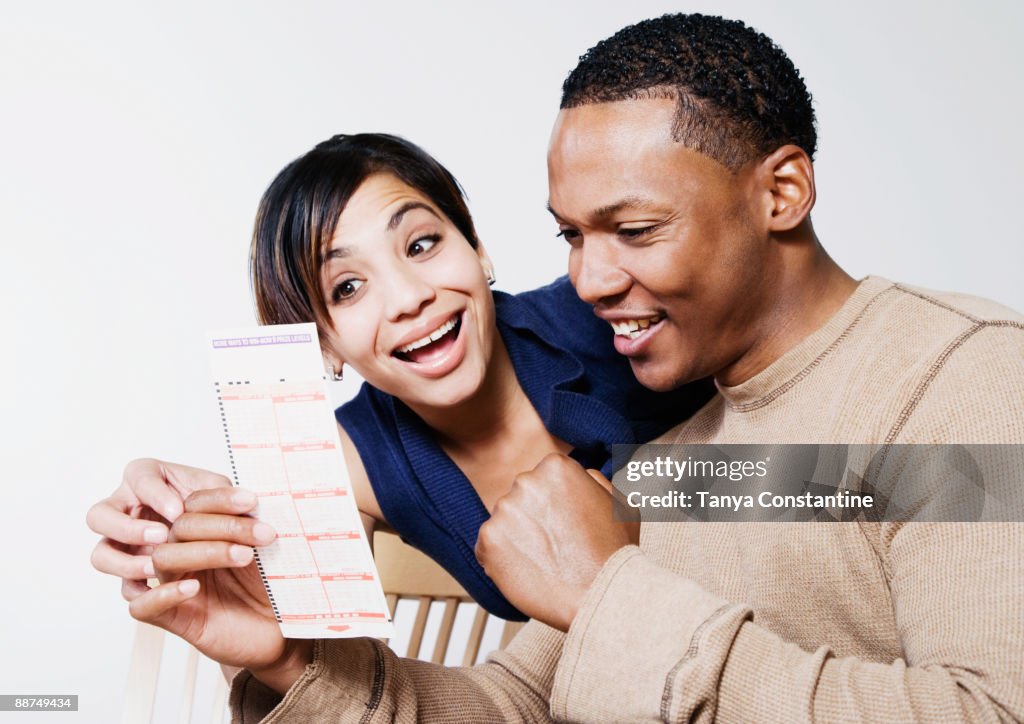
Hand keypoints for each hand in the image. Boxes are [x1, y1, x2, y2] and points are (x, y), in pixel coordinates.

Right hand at [87, 459, 230, 598]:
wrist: (262, 580)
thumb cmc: (244, 535)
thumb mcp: (242, 508)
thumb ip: (233, 499)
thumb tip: (241, 499)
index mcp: (161, 490)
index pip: (138, 475)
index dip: (152, 492)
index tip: (179, 510)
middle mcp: (140, 523)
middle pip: (100, 515)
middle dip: (125, 526)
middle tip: (161, 535)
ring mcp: (139, 560)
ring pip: (103, 557)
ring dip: (126, 561)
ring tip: (157, 564)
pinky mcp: (152, 599)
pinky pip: (136, 602)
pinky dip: (160, 595)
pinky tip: (191, 588)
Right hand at [129, 486, 311, 693]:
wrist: (282, 631)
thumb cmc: (273, 586)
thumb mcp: (268, 548)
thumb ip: (257, 519)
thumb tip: (267, 486)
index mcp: (201, 528)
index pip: (195, 502)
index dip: (221, 499)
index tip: (253, 501)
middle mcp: (182, 552)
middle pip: (179, 527)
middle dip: (224, 525)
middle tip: (263, 534)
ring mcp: (173, 583)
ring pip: (162, 559)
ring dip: (205, 552)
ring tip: (243, 556)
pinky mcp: (170, 618)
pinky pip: (142, 605)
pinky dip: (164, 593)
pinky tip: (193, 587)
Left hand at [475, 454, 637, 631]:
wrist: (600, 596)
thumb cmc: (613, 553)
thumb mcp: (618, 503)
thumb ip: (594, 480)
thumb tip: (580, 475)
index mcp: (555, 467)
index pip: (542, 478)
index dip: (554, 504)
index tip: (565, 524)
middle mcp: (525, 482)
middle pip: (520, 497)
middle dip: (532, 518)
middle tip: (555, 545)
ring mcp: (503, 511)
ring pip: (504, 522)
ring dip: (517, 538)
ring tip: (544, 561)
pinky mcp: (488, 540)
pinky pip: (488, 547)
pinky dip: (502, 560)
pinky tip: (528, 571)